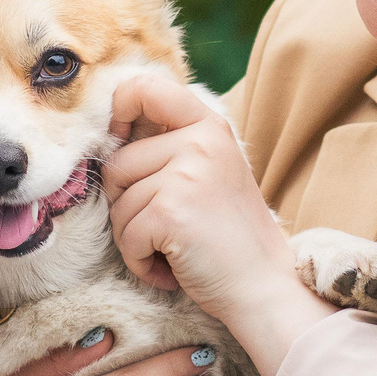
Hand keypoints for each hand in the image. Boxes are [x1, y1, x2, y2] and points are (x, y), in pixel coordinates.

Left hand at [104, 75, 333, 373]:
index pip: (145, 88)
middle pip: (117, 163)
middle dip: (127, 206)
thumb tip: (111, 134)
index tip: (120, 143)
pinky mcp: (171, 210)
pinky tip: (173, 267)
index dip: (117, 112)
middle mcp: (200, 140)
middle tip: (166, 228)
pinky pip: (126, 235)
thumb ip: (170, 146)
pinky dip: (140, 262)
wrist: (265, 287)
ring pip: (117, 204)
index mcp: (209, 125)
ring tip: (175, 249)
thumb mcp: (209, 172)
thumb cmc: (229, 238)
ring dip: (134, 239)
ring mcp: (186, 173)